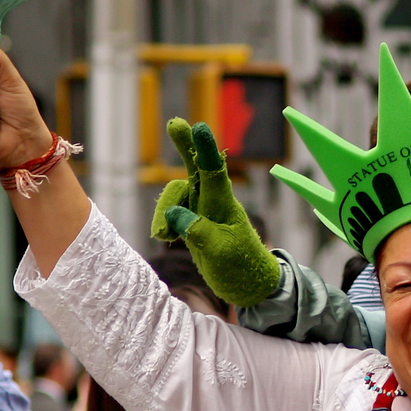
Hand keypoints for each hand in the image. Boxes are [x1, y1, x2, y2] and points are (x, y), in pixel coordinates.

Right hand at [151, 119, 279, 307]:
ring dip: (163, 211)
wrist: (247, 286)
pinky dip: (164, 223)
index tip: (200, 127)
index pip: (214, 173)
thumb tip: (175, 214)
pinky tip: (166, 238)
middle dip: (185, 146)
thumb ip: (198, 231)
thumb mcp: (220, 253)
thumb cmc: (241, 268)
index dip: (205, 151)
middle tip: (176, 124)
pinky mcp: (192, 223)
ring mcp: (202, 212)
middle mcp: (213, 203)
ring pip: (175, 195)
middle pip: (195, 169)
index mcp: (224, 206)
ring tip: (163, 236)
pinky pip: (171, 213)